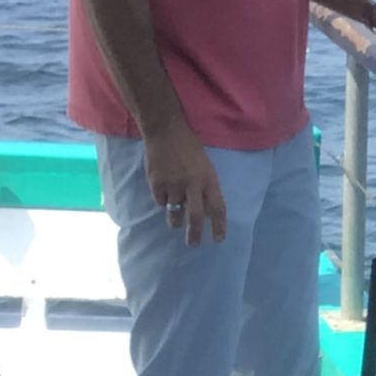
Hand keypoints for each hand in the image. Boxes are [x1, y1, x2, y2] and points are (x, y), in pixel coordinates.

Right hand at [144, 123, 226, 245]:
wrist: (165, 130)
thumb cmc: (188, 148)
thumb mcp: (205, 166)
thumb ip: (206, 187)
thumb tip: (205, 213)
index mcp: (208, 179)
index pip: (217, 207)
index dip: (218, 226)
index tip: (218, 239)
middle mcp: (192, 184)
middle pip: (195, 217)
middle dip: (194, 234)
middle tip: (192, 244)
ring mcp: (173, 184)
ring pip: (174, 212)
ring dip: (175, 221)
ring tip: (176, 223)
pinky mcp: (156, 184)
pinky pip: (160, 201)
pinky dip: (162, 200)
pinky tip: (163, 189)